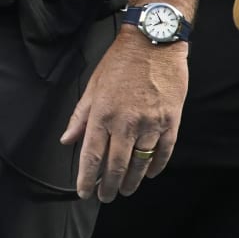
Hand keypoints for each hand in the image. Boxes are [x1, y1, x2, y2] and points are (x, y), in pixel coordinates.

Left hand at [59, 34, 187, 201]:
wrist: (153, 41)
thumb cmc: (120, 61)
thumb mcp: (93, 85)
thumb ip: (80, 116)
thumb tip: (67, 139)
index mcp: (103, 113)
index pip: (92, 155)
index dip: (87, 178)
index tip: (84, 192)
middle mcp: (126, 123)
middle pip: (116, 165)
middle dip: (108, 186)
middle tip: (105, 196)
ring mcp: (150, 123)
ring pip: (140, 163)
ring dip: (132, 181)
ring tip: (125, 190)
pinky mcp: (171, 121)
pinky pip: (163, 152)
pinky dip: (156, 166)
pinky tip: (150, 173)